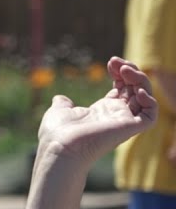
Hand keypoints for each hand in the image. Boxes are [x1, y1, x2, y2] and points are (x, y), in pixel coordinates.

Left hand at [37, 56, 156, 163]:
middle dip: (131, 72)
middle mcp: (115, 116)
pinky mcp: (130, 128)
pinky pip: (151, 115)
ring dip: (140, 80)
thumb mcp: (59, 112)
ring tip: (124, 69)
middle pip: (135, 90)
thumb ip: (63, 104)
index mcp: (102, 111)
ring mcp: (124, 122)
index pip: (122, 89)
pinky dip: (149, 100)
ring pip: (145, 97)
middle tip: (117, 61)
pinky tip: (136, 90)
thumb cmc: (56, 133)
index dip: (121, 74)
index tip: (110, 62)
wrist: (59, 147)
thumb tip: (60, 99)